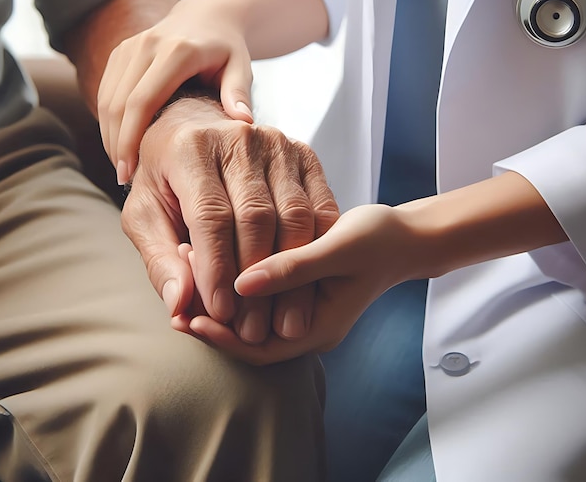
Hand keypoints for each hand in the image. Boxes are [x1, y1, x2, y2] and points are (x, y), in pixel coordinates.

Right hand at [97, 0, 255, 184]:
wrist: (208, 18)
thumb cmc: (228, 50)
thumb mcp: (241, 67)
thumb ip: (240, 93)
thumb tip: (244, 122)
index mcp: (176, 51)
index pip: (141, 101)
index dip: (130, 139)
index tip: (129, 171)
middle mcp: (146, 45)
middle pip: (117, 103)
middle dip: (116, 144)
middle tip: (124, 178)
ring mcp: (129, 46)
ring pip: (106, 99)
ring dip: (109, 135)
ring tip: (122, 167)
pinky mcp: (120, 52)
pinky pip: (105, 91)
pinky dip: (108, 120)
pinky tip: (120, 145)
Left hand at [121, 97, 338, 343]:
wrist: (196, 128)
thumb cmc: (165, 178)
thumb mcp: (145, 215)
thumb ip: (159, 258)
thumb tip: (180, 304)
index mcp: (192, 147)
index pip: (211, 216)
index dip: (217, 268)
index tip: (221, 313)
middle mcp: (239, 138)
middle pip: (257, 216)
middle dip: (255, 277)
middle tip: (252, 326)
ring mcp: (278, 143)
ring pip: (294, 214)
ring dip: (290, 271)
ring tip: (279, 316)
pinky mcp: (305, 153)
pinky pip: (320, 206)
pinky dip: (315, 248)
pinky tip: (305, 284)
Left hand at [189, 203, 434, 364]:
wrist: (407, 236)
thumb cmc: (380, 240)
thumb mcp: (339, 249)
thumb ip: (294, 268)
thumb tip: (241, 283)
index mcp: (319, 327)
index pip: (259, 349)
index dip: (221, 336)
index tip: (187, 316)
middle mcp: (307, 325)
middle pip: (250, 335)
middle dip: (213, 315)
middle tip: (178, 288)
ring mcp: (303, 307)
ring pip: (254, 312)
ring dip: (222, 293)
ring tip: (188, 265)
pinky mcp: (300, 287)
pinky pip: (264, 292)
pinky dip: (240, 278)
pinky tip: (218, 253)